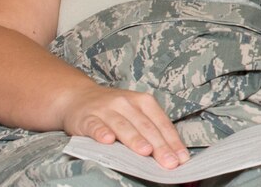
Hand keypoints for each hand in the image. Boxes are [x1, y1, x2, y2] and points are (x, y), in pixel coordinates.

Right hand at [60, 84, 189, 168]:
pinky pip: (96, 126)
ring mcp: (106, 109)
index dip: (172, 141)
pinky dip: (102, 132)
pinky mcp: (87, 118)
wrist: (79, 97)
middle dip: (159, 146)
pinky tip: (108, 141)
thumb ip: (151, 129)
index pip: (161, 123)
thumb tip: (170, 153)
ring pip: (123, 125)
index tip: (181, 158)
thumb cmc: (115, 110)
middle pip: (145, 126)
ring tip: (146, 151)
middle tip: (169, 162)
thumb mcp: (136, 113)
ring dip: (135, 139)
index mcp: (143, 101)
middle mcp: (126, 103)